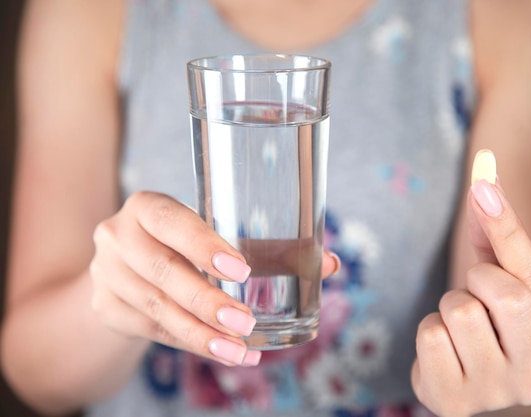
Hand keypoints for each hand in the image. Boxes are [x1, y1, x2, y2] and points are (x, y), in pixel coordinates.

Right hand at [90, 191, 339, 366]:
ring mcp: (107, 274)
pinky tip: (224, 353)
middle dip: (209, 302)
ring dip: (203, 334)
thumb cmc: (185, 244)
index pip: (170, 220)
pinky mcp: (107, 308)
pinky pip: (154, 331)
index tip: (242, 270)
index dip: (203, 245)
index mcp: (147, 207)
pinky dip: (192, 343)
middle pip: (164, 272)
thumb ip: (268, 245)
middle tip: (246, 323)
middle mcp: (119, 236)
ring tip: (240, 351)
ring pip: (158, 309)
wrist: (124, 268)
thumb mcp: (211, 233)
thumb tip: (331, 263)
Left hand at [411, 176, 530, 415]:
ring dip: (450, 308)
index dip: (507, 228)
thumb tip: (485, 174)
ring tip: (461, 328)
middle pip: (504, 295)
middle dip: (478, 280)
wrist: (466, 377)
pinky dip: (429, 331)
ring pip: (459, 312)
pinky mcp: (453, 401)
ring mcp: (495, 393)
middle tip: (477, 296)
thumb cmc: (490, 323)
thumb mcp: (503, 281)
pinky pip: (429, 336)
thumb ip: (498, 232)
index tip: (483, 186)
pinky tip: (444, 349)